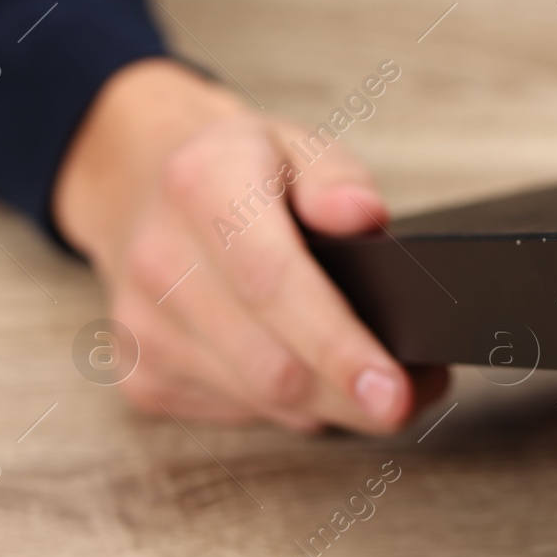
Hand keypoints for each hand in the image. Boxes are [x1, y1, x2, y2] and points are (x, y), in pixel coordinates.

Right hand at [54, 58, 445, 431]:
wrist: (140, 188)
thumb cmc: (242, 169)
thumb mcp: (296, 143)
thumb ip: (336, 176)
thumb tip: (365, 215)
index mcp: (202, 186)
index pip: (274, 284)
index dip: (339, 347)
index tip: (396, 391)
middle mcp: (158, 260)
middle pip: (271, 366)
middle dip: (355, 394)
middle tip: (418, 391)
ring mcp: (140, 326)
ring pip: (260, 401)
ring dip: (332, 404)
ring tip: (380, 379)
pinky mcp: (138, 374)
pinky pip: (238, 413)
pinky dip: (290, 406)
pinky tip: (312, 373)